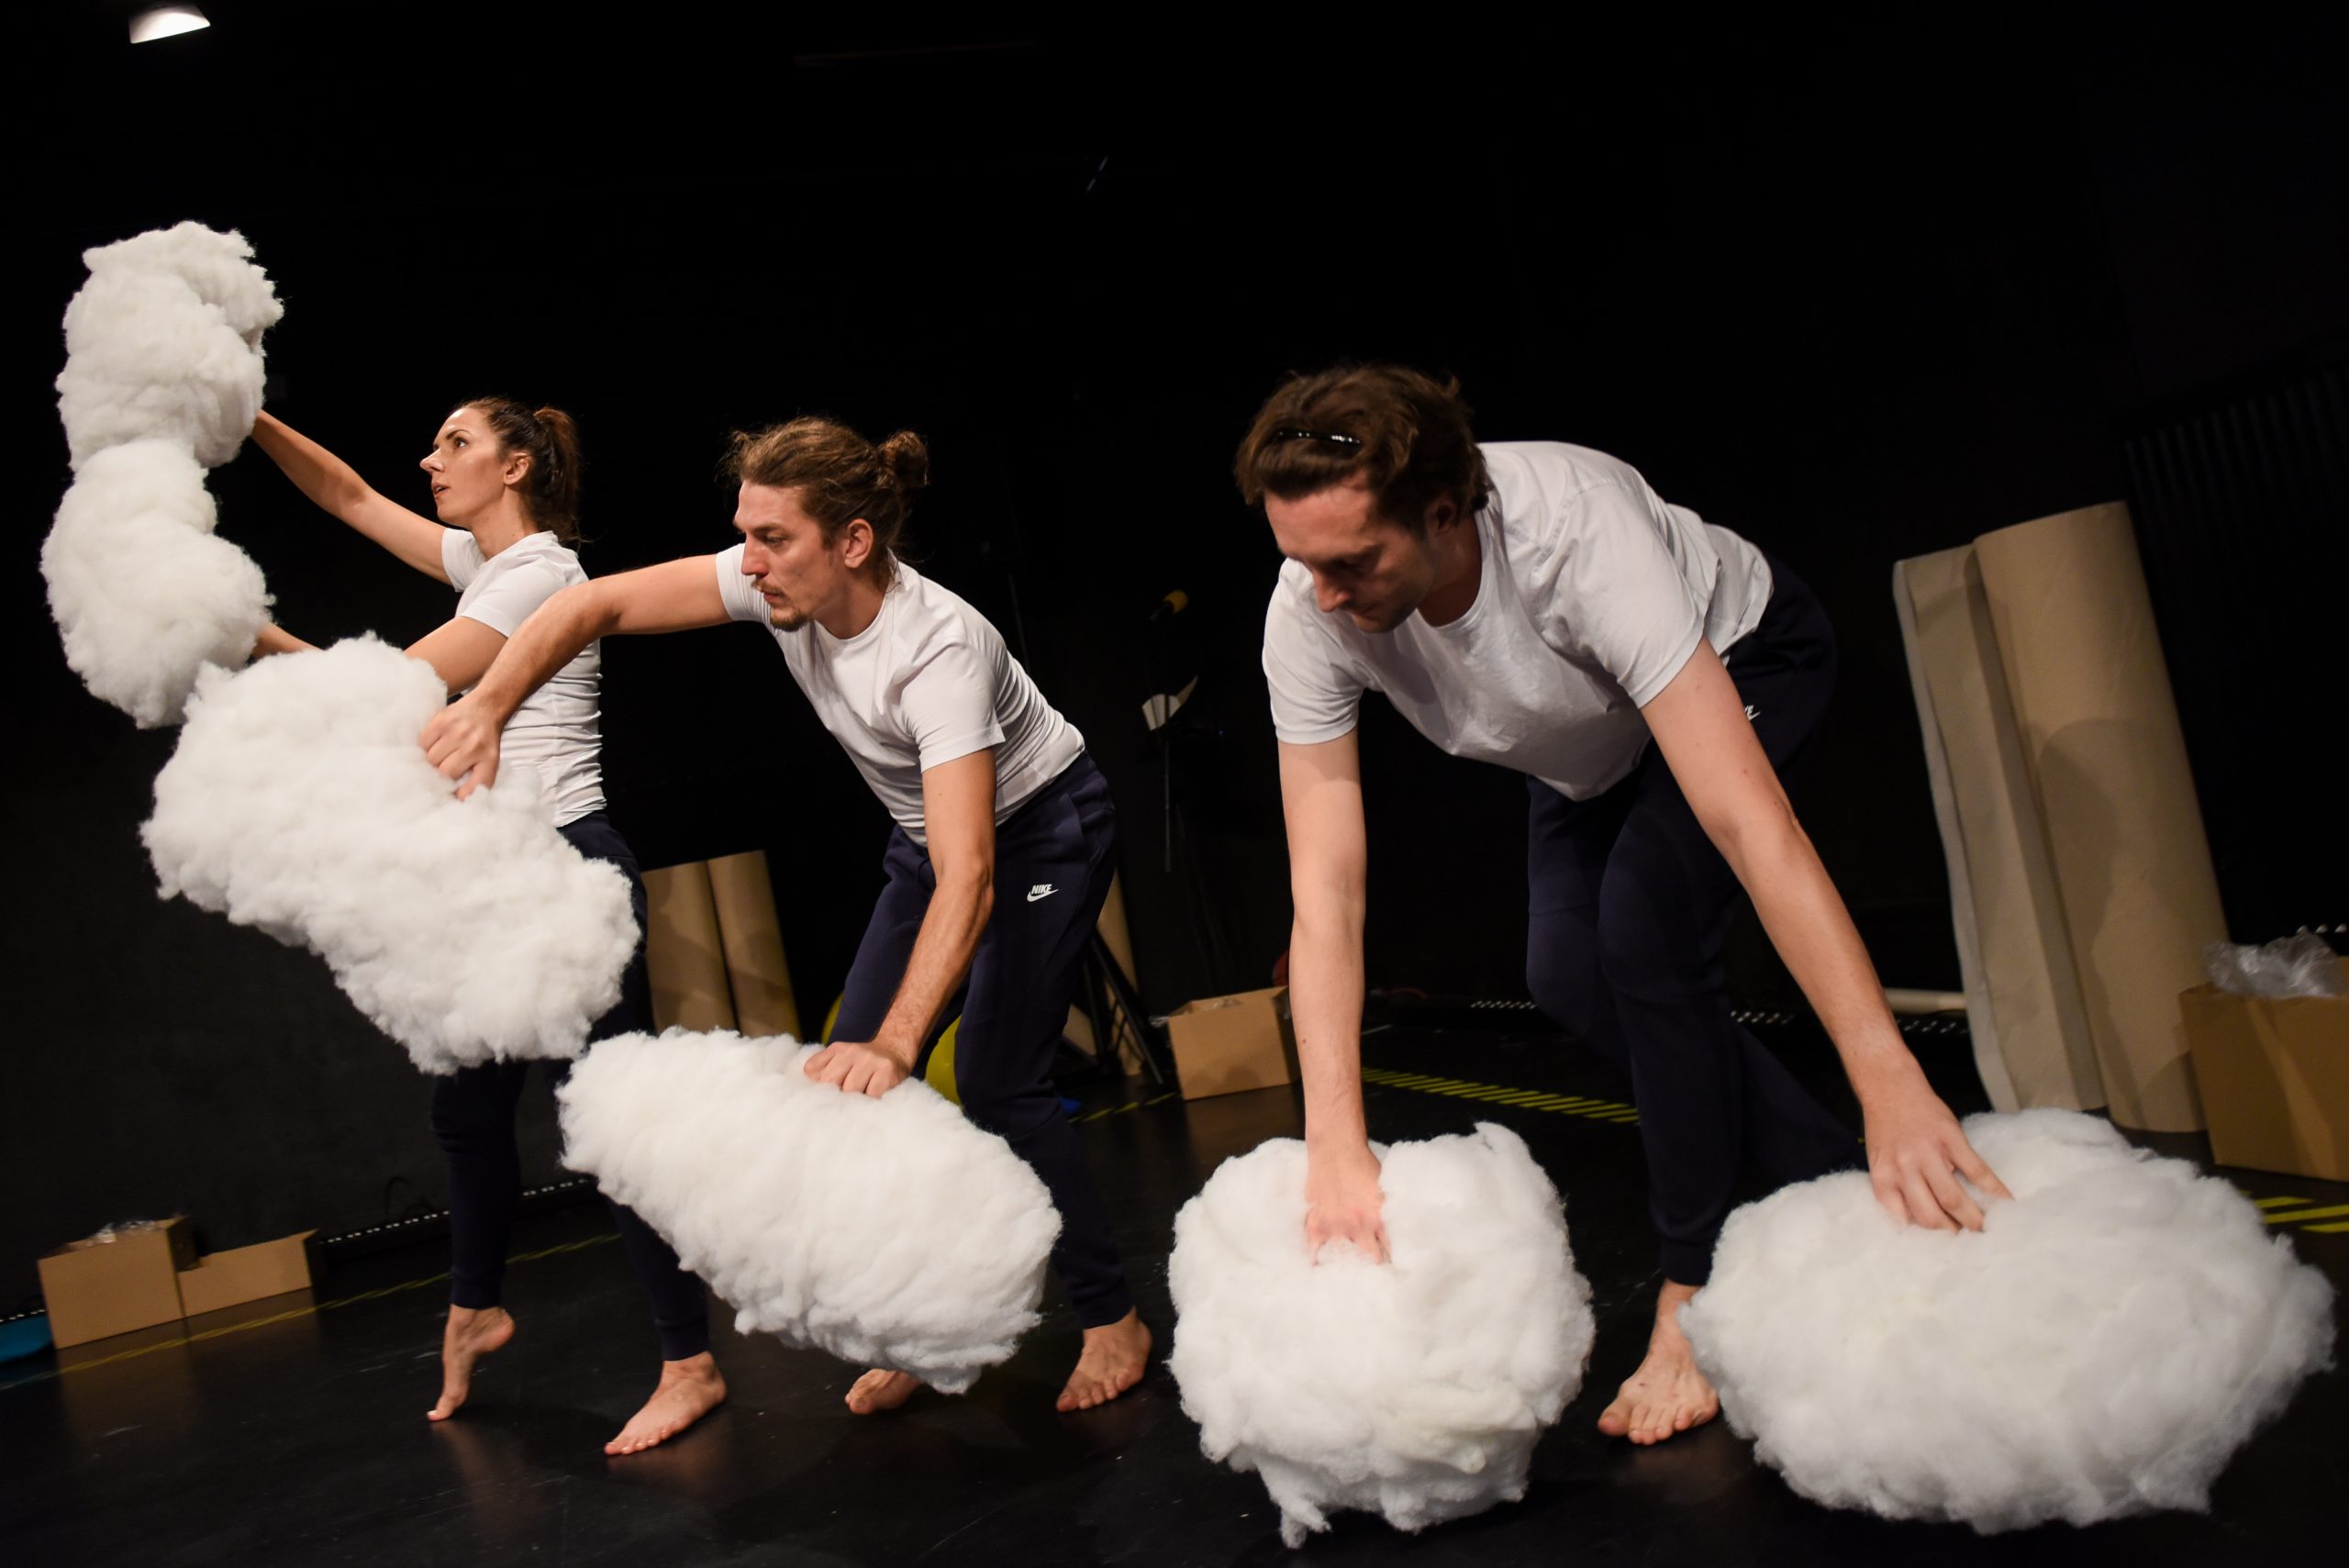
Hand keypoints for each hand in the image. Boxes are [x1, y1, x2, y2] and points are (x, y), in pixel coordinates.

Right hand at [420, 694, 503, 798]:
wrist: (486, 707)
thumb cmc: (483, 740)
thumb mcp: (488, 761)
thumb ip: (475, 779)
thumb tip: (454, 798)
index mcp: (489, 760)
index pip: (474, 787)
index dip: (460, 796)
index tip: (451, 798)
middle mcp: (474, 746)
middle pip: (445, 773)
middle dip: (440, 776)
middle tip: (440, 772)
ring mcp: (457, 732)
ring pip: (431, 759)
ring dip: (431, 761)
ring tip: (439, 755)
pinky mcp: (442, 721)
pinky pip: (423, 743)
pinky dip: (425, 746)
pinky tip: (434, 743)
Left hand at [802, 1040, 910, 1097]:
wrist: (897, 1047)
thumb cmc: (865, 1062)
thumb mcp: (843, 1058)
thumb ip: (827, 1071)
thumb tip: (815, 1097)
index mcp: (837, 1049)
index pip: (811, 1068)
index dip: (815, 1085)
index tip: (824, 1094)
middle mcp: (851, 1051)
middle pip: (830, 1081)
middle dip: (835, 1095)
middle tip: (842, 1103)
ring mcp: (869, 1060)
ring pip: (851, 1090)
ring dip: (854, 1101)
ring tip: (859, 1103)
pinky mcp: (886, 1070)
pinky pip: (871, 1094)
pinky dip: (870, 1102)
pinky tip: (872, 1102)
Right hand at [1304, 1140, 1389, 1262]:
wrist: (1336, 1150)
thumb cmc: (1363, 1165)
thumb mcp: (1386, 1188)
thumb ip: (1389, 1211)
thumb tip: (1399, 1226)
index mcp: (1380, 1218)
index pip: (1393, 1250)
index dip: (1397, 1260)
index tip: (1397, 1268)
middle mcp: (1359, 1227)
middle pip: (1372, 1260)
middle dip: (1375, 1264)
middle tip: (1376, 1268)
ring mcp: (1335, 1228)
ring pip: (1344, 1259)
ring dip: (1349, 1262)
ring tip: (1352, 1269)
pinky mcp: (1316, 1226)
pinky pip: (1314, 1253)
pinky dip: (1318, 1262)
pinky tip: (1323, 1268)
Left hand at [1860, 1070, 2013, 1230]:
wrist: (1889, 1086)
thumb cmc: (1885, 1127)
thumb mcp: (1879, 1161)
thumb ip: (1896, 1189)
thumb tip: (1919, 1223)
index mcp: (1883, 1178)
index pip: (1905, 1220)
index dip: (1927, 1237)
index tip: (1943, 1249)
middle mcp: (1903, 1169)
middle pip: (1931, 1216)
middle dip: (1952, 1235)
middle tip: (1968, 1243)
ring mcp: (1928, 1153)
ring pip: (1953, 1199)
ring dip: (1973, 1220)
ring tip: (1986, 1230)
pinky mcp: (1951, 1139)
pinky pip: (1976, 1171)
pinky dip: (1994, 1189)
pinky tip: (2006, 1201)